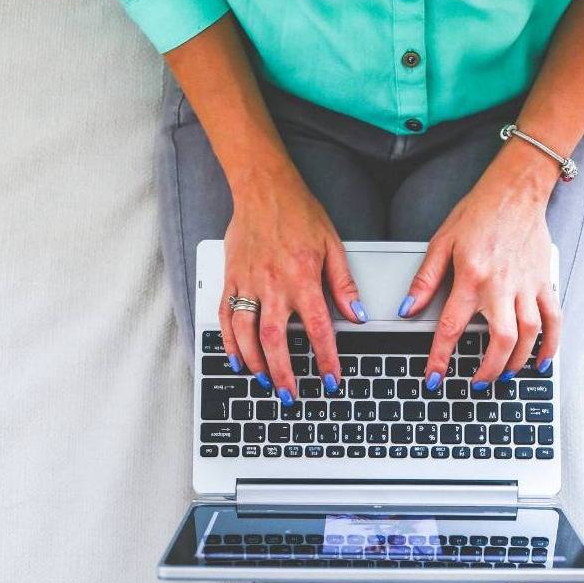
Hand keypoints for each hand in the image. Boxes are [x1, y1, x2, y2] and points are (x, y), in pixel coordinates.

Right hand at [218, 170, 366, 403]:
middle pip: (274, 340)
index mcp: (302, 277)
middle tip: (289, 396)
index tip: (331, 380)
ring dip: (255, 362)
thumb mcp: (332, 245)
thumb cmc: (298, 212)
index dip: (325, 359)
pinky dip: (229, 342)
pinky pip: (226, 316)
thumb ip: (343, 284)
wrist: (262, 186)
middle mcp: (272, 283)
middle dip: (283, 373)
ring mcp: (247, 282)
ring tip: (264, 381)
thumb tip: (357, 315)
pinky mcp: (231, 278)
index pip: (317, 328)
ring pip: (246, 333)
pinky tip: (237, 359)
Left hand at [396, 162, 559, 388]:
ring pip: (529, 335)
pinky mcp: (544, 282)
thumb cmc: (478, 213)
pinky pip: (553, 319)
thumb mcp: (442, 242)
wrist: (516, 190)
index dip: (441, 358)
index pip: (453, 327)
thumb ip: (424, 280)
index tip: (435, 380)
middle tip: (477, 385)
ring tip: (503, 376)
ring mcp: (527, 285)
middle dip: (488, 370)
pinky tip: (541, 363)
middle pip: (501, 341)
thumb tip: (407, 309)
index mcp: (471, 277)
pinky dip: (550, 345)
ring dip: (517, 363)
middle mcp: (501, 285)